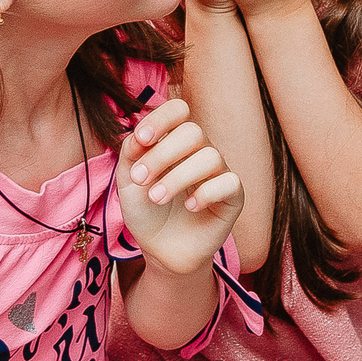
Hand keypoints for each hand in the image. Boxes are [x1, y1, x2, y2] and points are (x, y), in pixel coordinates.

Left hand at [116, 97, 243, 275]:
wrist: (160, 250)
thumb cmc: (146, 211)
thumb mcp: (128, 180)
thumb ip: (131, 152)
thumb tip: (140, 134)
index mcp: (174, 141)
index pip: (179, 110)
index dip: (162, 118)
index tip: (142, 139)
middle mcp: (200, 151)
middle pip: (193, 132)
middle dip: (162, 155)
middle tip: (140, 180)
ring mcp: (219, 172)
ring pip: (210, 156)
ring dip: (177, 178)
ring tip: (157, 198)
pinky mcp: (233, 196)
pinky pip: (229, 182)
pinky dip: (205, 193)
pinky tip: (189, 207)